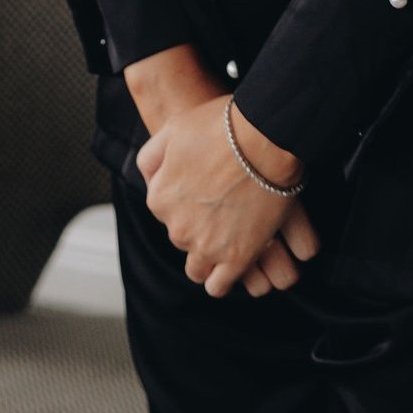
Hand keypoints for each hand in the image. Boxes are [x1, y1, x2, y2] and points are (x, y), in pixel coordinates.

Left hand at [134, 92, 318, 298]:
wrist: (263, 136)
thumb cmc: (221, 127)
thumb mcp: (172, 130)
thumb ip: (152, 157)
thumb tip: (149, 179)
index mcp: (159, 199)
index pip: (165, 212)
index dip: (185, 203)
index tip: (203, 195)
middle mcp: (177, 228)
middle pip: (182, 238)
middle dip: (198, 228)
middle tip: (220, 212)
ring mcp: (206, 246)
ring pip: (197, 268)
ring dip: (207, 257)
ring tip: (226, 240)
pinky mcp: (237, 259)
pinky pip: (218, 285)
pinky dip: (222, 278)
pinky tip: (232, 262)